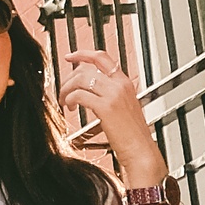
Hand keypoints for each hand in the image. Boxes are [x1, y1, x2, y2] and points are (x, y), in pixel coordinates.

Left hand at [57, 45, 166, 189]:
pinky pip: (79, 95)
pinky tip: (69, 107)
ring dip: (66, 89)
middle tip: (63, 89)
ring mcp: (114, 95)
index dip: (83, 54)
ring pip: (80, 79)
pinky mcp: (106, 107)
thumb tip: (90, 87)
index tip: (70, 56)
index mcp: (125, 83)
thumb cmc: (132, 135)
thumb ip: (111, 94)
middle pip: (86, 69)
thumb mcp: (125, 107)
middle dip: (68, 78)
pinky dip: (69, 100)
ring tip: (64, 101)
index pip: (102, 57)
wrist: (142, 151)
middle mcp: (120, 85)